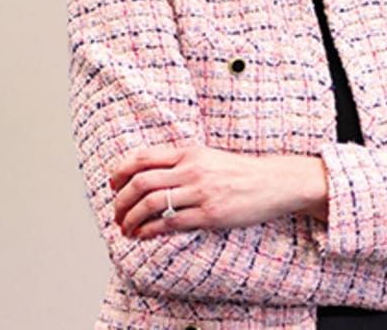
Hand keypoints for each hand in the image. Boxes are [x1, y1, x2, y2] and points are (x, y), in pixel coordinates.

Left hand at [110, 145, 328, 238]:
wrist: (273, 182)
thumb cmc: (239, 171)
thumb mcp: (208, 156)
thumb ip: (181, 161)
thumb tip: (149, 173)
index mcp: (189, 152)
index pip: (143, 157)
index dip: (121, 171)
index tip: (113, 184)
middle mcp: (192, 169)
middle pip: (142, 182)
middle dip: (121, 200)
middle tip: (116, 212)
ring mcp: (201, 192)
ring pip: (152, 204)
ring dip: (132, 218)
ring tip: (126, 227)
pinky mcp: (209, 215)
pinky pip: (171, 223)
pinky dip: (151, 230)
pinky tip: (144, 234)